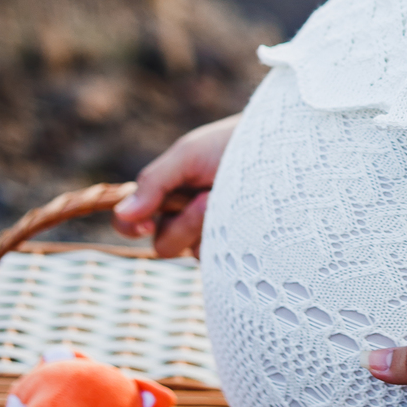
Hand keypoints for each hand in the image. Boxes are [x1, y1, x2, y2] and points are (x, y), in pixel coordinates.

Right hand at [112, 114, 239, 256]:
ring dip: (209, 227)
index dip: (131, 226)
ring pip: (192, 253)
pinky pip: (220, 260)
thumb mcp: (189, 155)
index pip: (130, 223)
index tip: (148, 222)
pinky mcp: (236, 250)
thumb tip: (124, 212)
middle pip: (163, 245)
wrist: (281, 147)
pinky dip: (229, 239)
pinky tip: (246, 218)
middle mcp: (184, 220)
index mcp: (165, 196)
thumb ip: (154, 182)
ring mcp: (211, 237)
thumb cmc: (232, 145)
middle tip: (208, 197)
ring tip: (233, 200)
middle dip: (184, 223)